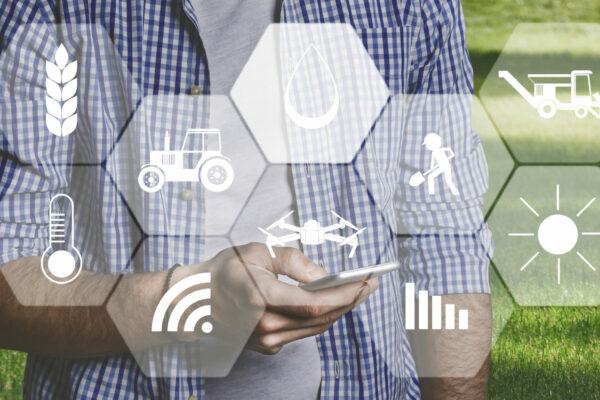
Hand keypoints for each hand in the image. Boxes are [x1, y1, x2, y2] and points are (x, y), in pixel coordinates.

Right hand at [172, 243, 378, 354]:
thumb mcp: (260, 252)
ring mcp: (265, 339)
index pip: (317, 303)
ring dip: (339, 310)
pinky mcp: (267, 346)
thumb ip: (295, 262)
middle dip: (350, 300)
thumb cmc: (226, 270)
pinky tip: (331, 303)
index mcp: (262, 298)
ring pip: (315, 328)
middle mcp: (265, 325)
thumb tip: (323, 276)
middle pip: (322, 318)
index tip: (367, 281)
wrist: (196, 298)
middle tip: (369, 284)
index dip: (347, 294)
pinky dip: (320, 318)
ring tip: (356, 291)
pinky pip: (302, 332)